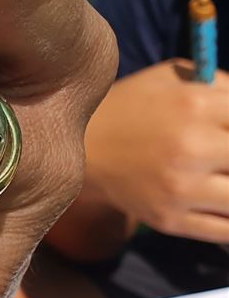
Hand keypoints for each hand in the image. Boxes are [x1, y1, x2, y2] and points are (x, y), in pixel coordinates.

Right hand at [83, 60, 228, 242]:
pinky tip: (222, 200)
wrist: (82, 147)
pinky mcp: (171, 219)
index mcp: (195, 104)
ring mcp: (181, 188)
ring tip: (221, 175)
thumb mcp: (174, 77)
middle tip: (227, 157)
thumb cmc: (136, 105)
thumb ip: (225, 87)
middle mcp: (191, 147)